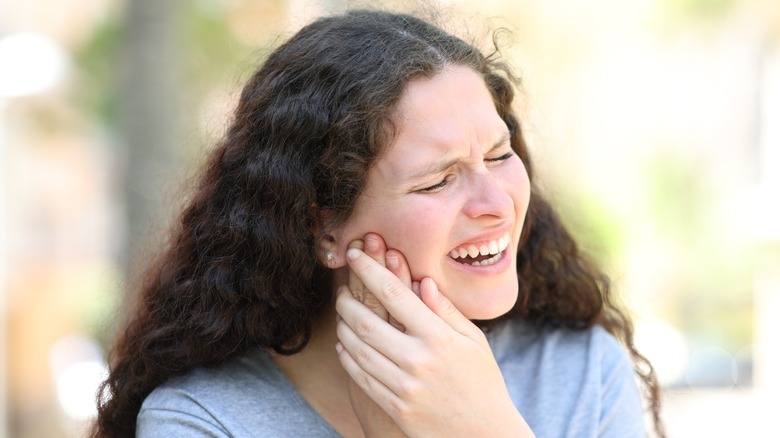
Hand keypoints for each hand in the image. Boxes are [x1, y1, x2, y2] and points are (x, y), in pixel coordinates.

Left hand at [335, 247, 533, 437]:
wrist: (485, 435)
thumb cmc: (482, 381)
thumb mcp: (474, 341)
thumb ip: (446, 310)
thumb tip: (422, 280)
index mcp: (438, 336)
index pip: (393, 293)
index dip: (368, 269)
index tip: (354, 253)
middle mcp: (418, 359)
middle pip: (366, 321)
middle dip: (346, 300)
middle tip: (341, 290)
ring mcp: (405, 386)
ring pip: (358, 349)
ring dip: (343, 328)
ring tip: (342, 315)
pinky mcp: (396, 408)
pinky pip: (361, 378)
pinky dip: (348, 358)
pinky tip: (345, 346)